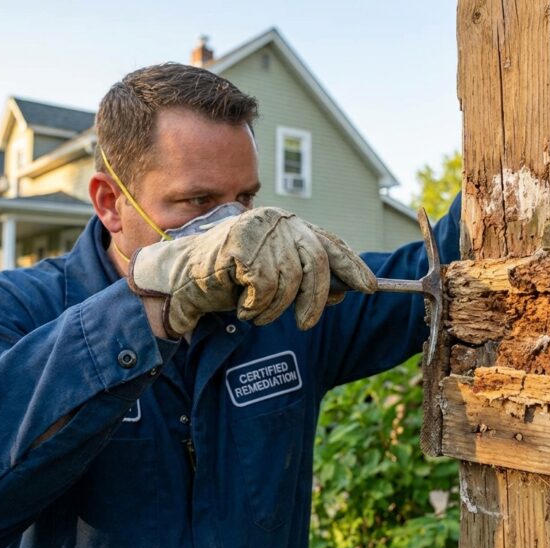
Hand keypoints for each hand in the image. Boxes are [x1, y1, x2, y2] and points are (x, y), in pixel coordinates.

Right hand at [128, 207, 375, 336]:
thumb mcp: (273, 282)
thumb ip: (305, 281)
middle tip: (305, 324)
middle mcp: (278, 221)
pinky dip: (254, 304)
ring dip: (273, 308)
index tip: (369, 288)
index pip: (329, 244)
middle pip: (315, 262)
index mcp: (289, 226)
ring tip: (254, 311)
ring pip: (288, 279)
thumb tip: (342, 291)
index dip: (352, 267)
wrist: (181, 282)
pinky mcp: (240, 243)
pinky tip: (240, 303)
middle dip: (314, 299)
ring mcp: (258, 229)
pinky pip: (264, 285)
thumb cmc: (228, 281)